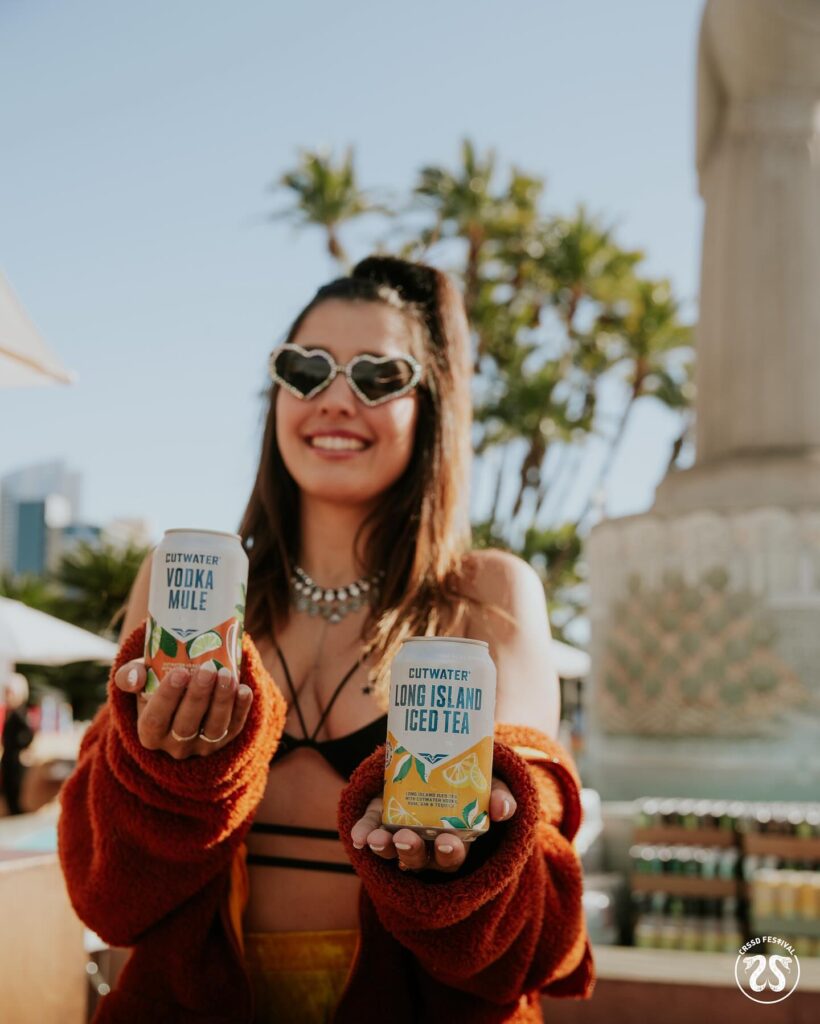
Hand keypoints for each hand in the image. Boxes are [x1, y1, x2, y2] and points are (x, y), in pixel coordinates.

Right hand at [113, 658, 252, 758]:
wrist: (182, 692)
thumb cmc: (156, 682)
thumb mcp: (138, 677)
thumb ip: (128, 675)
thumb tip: (133, 679)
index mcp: (149, 733)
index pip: (154, 721)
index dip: (167, 698)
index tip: (179, 673)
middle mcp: (174, 745)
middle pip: (186, 726)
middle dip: (198, 696)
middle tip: (208, 668)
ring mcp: (202, 746)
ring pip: (213, 729)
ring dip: (222, 701)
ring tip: (226, 674)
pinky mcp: (225, 740)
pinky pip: (235, 727)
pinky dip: (241, 709)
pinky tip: (244, 689)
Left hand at [350, 778, 516, 872]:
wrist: (440, 764)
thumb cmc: (469, 782)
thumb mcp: (489, 787)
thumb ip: (498, 796)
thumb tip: (502, 809)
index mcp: (456, 842)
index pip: (452, 855)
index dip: (449, 851)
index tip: (447, 841)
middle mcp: (427, 846)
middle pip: (420, 859)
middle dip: (412, 851)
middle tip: (405, 838)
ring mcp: (402, 835)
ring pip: (392, 852)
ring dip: (383, 848)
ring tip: (376, 840)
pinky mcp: (382, 821)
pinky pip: (371, 833)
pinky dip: (363, 833)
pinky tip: (358, 836)